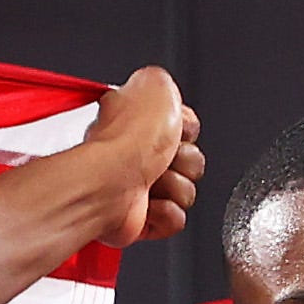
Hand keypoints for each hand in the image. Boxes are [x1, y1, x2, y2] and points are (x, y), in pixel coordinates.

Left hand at [71, 66, 204, 250]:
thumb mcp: (155, 83)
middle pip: (192, 160)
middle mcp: (136, 156)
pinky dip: (167, 213)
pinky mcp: (142, 220)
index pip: (185, 127)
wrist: (111, 184)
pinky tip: (149, 203)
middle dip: (185, 159)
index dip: (186, 128)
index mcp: (138, 122)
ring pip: (187, 191)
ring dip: (176, 185)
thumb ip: (165, 82)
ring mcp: (139, 189)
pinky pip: (177, 219)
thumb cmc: (128, 140)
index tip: (176, 127)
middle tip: (163, 156)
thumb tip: (169, 92)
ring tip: (151, 179)